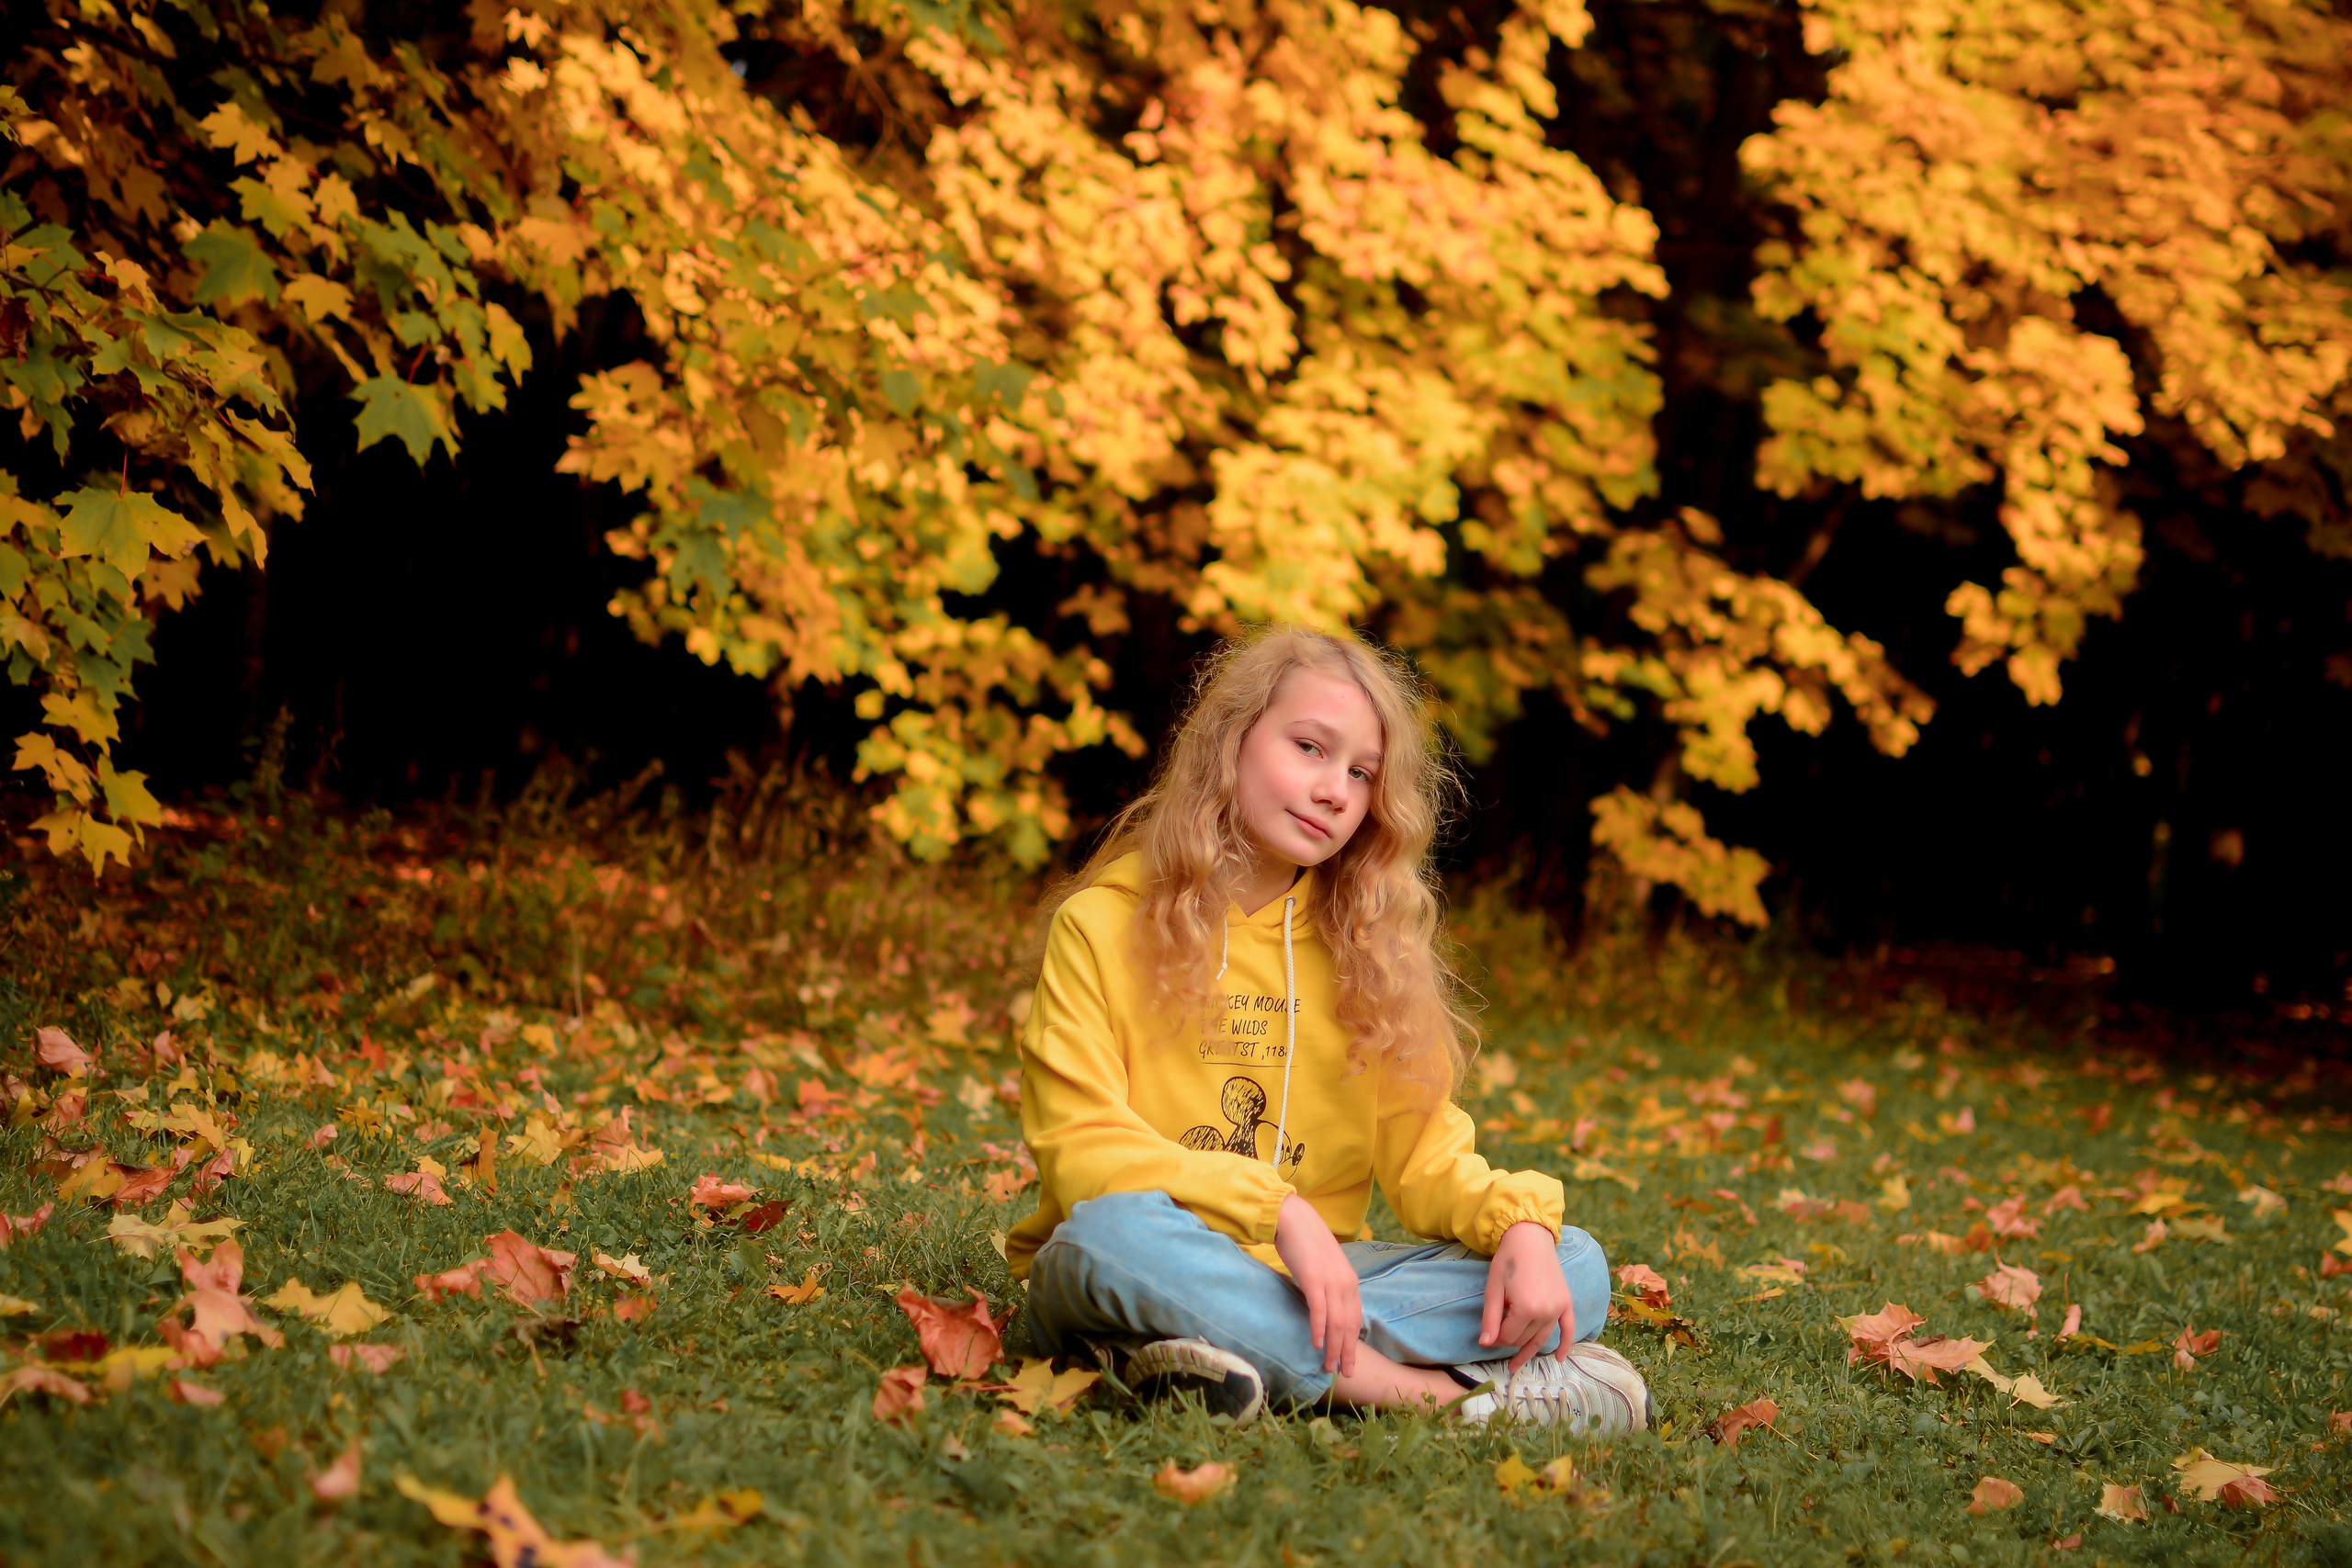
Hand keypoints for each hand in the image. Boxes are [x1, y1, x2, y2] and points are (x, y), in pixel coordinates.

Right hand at [1274, 1194, 1361, 1376]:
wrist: (1295, 1219)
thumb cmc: (1306, 1244)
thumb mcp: (1325, 1269)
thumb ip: (1329, 1289)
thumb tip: (1325, 1311)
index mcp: (1350, 1282)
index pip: (1355, 1320)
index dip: (1353, 1343)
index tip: (1349, 1362)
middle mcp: (1345, 1284)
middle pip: (1349, 1326)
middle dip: (1347, 1352)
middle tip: (1343, 1373)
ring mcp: (1330, 1281)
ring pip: (1336, 1323)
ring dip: (1333, 1348)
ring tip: (1328, 1367)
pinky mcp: (1313, 1278)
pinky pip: (1319, 1309)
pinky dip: (1319, 1329)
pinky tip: (1317, 1344)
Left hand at [1479, 1221, 1574, 1373]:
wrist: (1530, 1238)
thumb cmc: (1507, 1261)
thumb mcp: (1493, 1289)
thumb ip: (1490, 1318)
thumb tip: (1485, 1344)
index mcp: (1527, 1309)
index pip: (1509, 1337)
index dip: (1496, 1338)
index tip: (1488, 1333)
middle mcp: (1547, 1312)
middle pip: (1525, 1339)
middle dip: (1509, 1341)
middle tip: (1497, 1338)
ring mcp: (1559, 1308)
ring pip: (1542, 1338)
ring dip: (1529, 1352)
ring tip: (1516, 1366)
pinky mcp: (1566, 1302)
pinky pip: (1568, 1329)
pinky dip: (1565, 1345)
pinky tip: (1559, 1359)